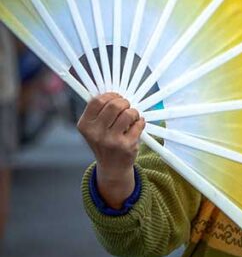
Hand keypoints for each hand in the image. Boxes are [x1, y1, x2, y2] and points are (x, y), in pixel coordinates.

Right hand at [77, 93, 144, 207]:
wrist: (111, 167)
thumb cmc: (104, 141)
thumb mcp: (94, 128)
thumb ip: (99, 111)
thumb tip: (112, 90)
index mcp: (85, 125)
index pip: (97, 100)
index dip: (110, 95)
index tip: (116, 97)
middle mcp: (95, 133)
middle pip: (114, 105)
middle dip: (124, 102)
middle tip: (126, 106)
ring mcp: (111, 140)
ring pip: (128, 113)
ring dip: (133, 112)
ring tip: (132, 117)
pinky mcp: (126, 145)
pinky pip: (139, 123)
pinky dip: (140, 122)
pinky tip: (136, 126)